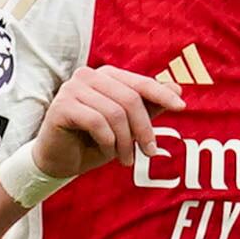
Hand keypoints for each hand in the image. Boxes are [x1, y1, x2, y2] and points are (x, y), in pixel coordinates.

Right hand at [32, 64, 185, 181]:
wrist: (58, 162)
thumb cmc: (92, 143)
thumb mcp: (127, 127)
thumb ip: (148, 107)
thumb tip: (177, 88)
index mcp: (105, 75)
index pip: (140, 82)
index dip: (162, 94)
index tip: (182, 107)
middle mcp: (87, 75)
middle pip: (129, 99)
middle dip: (143, 129)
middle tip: (150, 152)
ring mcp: (72, 88)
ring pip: (115, 113)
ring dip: (125, 142)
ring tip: (126, 159)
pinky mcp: (61, 106)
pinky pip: (96, 122)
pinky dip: (107, 142)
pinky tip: (106, 152)